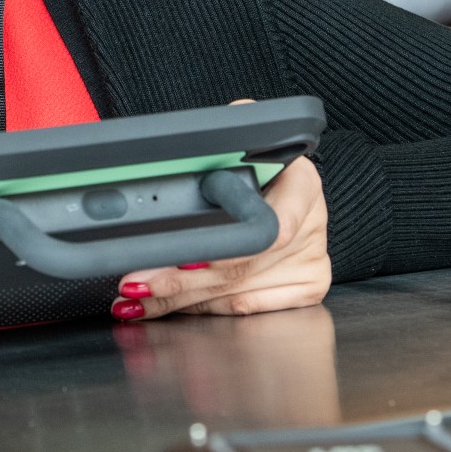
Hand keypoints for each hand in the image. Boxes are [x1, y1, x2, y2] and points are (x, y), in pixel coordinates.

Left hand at [113, 156, 330, 319]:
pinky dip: (199, 308)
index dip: (229, 248)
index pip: (273, 225)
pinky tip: (166, 304)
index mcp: (301, 184)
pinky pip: (243, 307)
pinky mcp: (307, 288)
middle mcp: (312, 225)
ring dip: (179, 296)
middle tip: (139, 279)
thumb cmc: (256, 166)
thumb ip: (218, 144)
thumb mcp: (240, 143)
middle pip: (241, 265)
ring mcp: (311, 260)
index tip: (191, 257)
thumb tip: (179, 151)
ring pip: (235, 292)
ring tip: (138, 293)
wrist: (288, 190)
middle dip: (181, 276)